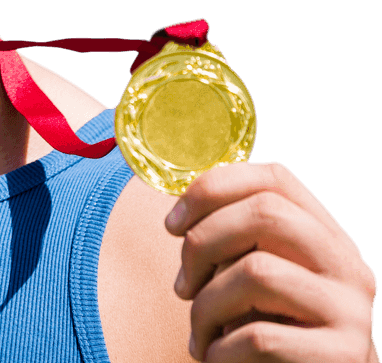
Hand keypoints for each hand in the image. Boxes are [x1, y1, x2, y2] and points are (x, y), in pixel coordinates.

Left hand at [164, 161, 377, 361]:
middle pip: (265, 214)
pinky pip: (261, 336)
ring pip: (258, 271)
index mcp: (327, 236)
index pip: (274, 179)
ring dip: (207, 305)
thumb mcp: (259, 280)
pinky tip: (216, 357)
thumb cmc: (275, 333)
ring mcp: (351, 311)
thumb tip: (181, 216)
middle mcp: (347, 266)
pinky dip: (222, 349)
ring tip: (199, 332)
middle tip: (182, 285)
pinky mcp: (343, 356)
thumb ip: (238, 243)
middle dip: (203, 242)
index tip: (172, 223)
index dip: (213, 188)